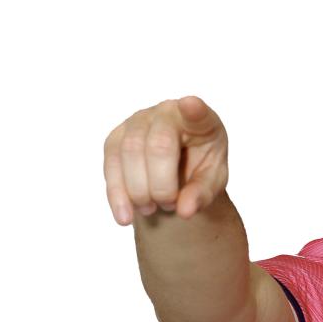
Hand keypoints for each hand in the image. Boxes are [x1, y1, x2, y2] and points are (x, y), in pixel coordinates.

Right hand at [103, 95, 228, 224]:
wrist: (177, 169)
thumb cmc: (200, 167)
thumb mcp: (212, 182)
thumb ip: (203, 194)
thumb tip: (185, 211)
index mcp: (200, 120)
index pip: (197, 113)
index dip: (193, 109)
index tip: (190, 105)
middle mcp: (166, 113)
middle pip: (157, 145)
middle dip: (160, 184)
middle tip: (168, 205)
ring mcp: (137, 121)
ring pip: (128, 153)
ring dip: (138, 190)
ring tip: (150, 210)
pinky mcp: (116, 138)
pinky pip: (110, 164)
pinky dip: (116, 194)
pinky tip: (124, 216)